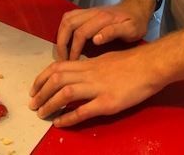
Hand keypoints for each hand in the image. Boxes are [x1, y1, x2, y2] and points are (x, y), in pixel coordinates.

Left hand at [29, 44, 164, 126]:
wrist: (151, 65)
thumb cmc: (132, 62)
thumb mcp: (106, 60)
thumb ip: (91, 68)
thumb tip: (78, 74)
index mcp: (89, 63)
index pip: (59, 67)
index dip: (42, 77)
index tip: (34, 88)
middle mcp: (90, 74)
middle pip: (58, 79)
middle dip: (41, 92)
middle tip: (32, 104)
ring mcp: (98, 88)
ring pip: (66, 92)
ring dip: (50, 104)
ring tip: (41, 114)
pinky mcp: (108, 102)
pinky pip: (83, 110)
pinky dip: (68, 117)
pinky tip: (60, 123)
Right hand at [57, 0, 155, 60]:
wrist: (138, 7)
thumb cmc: (136, 22)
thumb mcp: (131, 30)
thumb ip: (114, 33)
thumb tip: (95, 39)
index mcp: (103, 18)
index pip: (81, 33)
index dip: (74, 49)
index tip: (73, 63)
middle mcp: (93, 12)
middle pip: (69, 23)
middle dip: (62, 42)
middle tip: (63, 60)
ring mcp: (89, 11)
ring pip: (67, 19)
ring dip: (61, 35)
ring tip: (63, 52)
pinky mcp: (88, 12)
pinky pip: (70, 18)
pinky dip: (64, 29)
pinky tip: (67, 42)